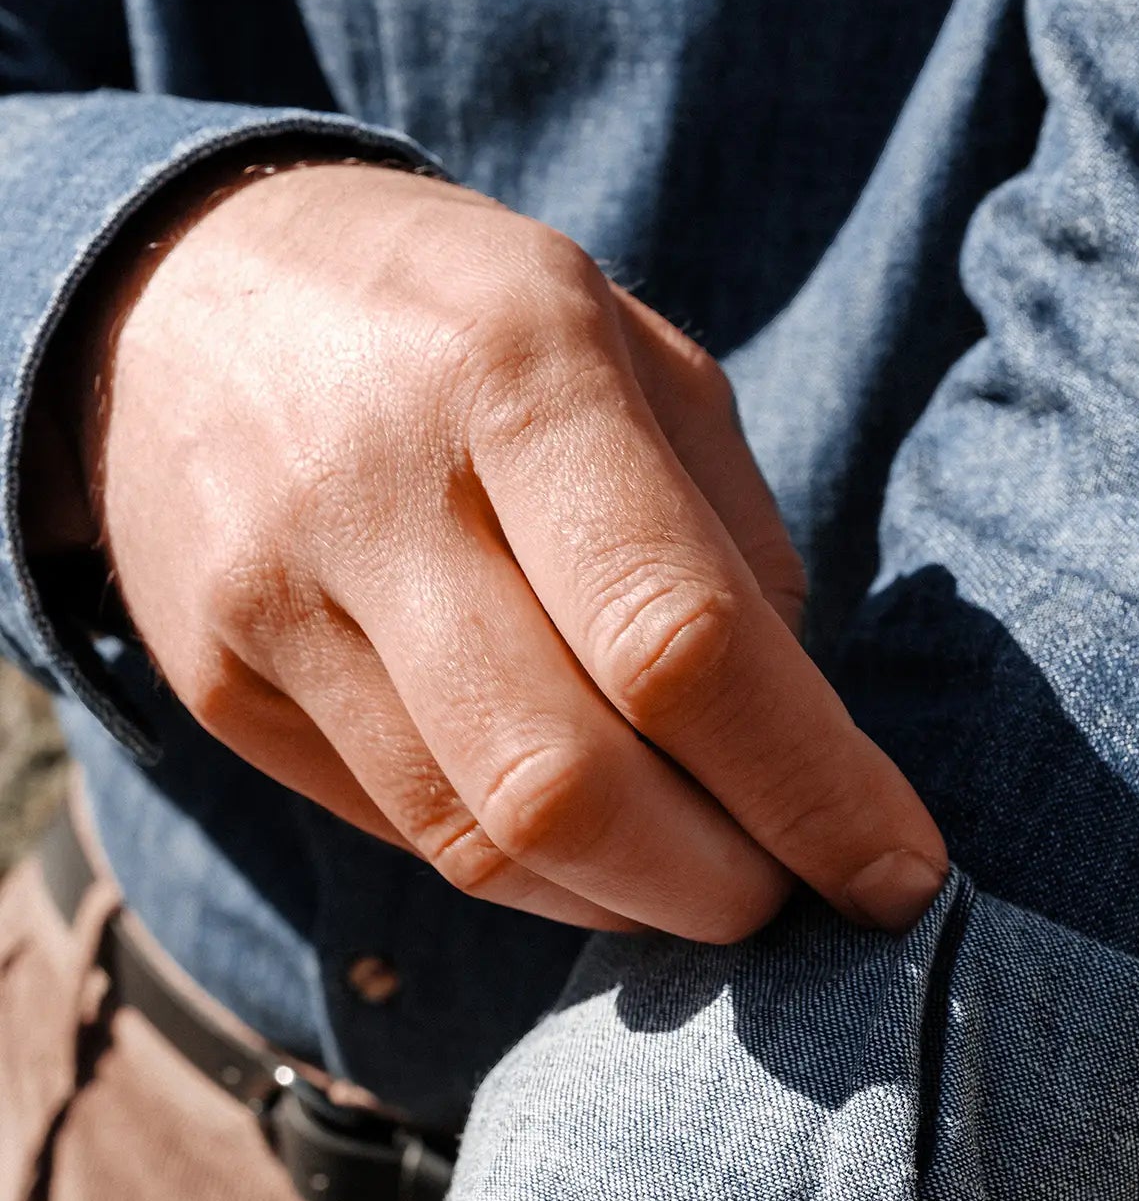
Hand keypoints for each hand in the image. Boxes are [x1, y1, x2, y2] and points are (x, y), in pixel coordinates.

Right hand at [85, 161, 946, 938]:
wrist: (176, 298)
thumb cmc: (463, 327)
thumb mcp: (632, 354)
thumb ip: (731, 546)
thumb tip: (805, 760)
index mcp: (519, 369)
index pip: (682, 642)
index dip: (808, 788)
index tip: (899, 872)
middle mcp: (376, 490)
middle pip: (566, 783)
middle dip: (717, 883)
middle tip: (793, 892)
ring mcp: (274, 602)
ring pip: (482, 841)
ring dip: (631, 903)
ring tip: (706, 880)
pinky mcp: (220, 690)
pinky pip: (410, 839)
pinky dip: (535, 880)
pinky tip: (596, 856)